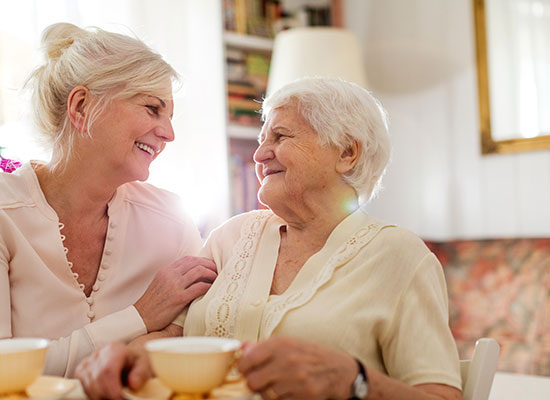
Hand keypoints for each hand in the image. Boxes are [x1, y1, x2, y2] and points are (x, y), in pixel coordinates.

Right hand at [75, 342, 150, 399]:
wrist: (128, 359)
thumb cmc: (136, 363)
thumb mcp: (145, 365)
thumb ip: (141, 374)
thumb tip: (134, 384)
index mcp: (114, 349)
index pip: (107, 370)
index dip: (112, 389)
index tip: (121, 398)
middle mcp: (98, 353)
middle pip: (96, 381)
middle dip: (107, 396)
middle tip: (121, 398)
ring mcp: (87, 362)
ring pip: (89, 387)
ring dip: (101, 396)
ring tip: (115, 395)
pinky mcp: (81, 371)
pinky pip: (84, 388)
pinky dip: (94, 395)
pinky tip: (106, 393)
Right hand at [134, 256, 216, 331]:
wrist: (140, 318)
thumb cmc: (152, 304)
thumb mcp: (160, 284)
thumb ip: (172, 277)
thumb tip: (189, 275)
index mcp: (166, 271)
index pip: (188, 259)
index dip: (202, 260)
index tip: (210, 265)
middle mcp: (170, 275)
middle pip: (196, 263)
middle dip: (209, 265)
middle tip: (217, 270)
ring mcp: (175, 286)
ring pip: (199, 272)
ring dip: (211, 274)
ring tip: (216, 279)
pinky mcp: (179, 298)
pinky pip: (199, 288)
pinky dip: (208, 286)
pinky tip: (212, 289)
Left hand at [237, 336, 357, 399]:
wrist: (339, 369)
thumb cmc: (310, 355)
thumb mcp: (288, 343)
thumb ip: (263, 345)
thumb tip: (242, 348)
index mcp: (281, 343)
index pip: (248, 359)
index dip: (243, 367)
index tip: (245, 369)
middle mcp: (288, 359)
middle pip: (253, 380)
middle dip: (254, 383)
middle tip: (261, 381)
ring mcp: (296, 379)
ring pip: (265, 394)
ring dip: (268, 392)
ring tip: (278, 385)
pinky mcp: (304, 395)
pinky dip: (281, 399)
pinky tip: (288, 392)